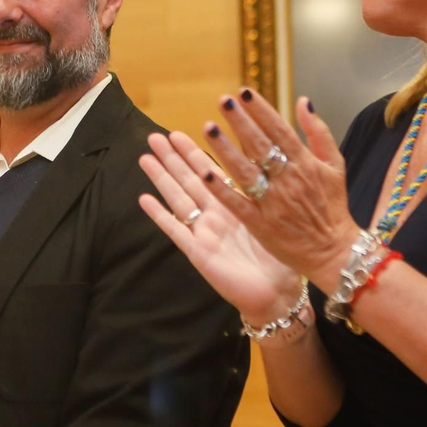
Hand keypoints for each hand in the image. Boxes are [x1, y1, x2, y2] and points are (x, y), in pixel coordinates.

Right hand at [139, 132, 302, 323]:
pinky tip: (144, 199)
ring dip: (161, 179)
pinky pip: (176, 231)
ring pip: (178, 199)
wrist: (276, 294)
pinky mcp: (198, 253)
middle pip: (189, 180)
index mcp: (234, 206)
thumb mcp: (276, 218)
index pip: (210, 173)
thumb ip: (270, 192)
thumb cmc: (281, 259)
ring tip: (145, 158)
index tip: (180, 133)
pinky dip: (160, 215)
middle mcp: (215, 215)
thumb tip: (276, 160)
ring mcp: (204, 233)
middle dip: (172, 158)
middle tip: (155, 136)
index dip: (194, 153)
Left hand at [192, 91, 362, 290]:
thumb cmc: (333, 206)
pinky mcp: (261, 224)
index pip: (280, 130)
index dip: (261, 110)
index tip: (244, 92)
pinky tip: (204, 173)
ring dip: (225, 149)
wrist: (334, 251)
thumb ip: (319, 132)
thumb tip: (303, 101)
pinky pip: (237, 203)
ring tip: (209, 128)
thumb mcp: (335, 165)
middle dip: (241, 122)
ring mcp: (273, 202)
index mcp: (305, 163)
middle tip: (223, 101)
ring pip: (245, 171)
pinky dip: (222, 189)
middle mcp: (288, 179)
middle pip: (260, 146)